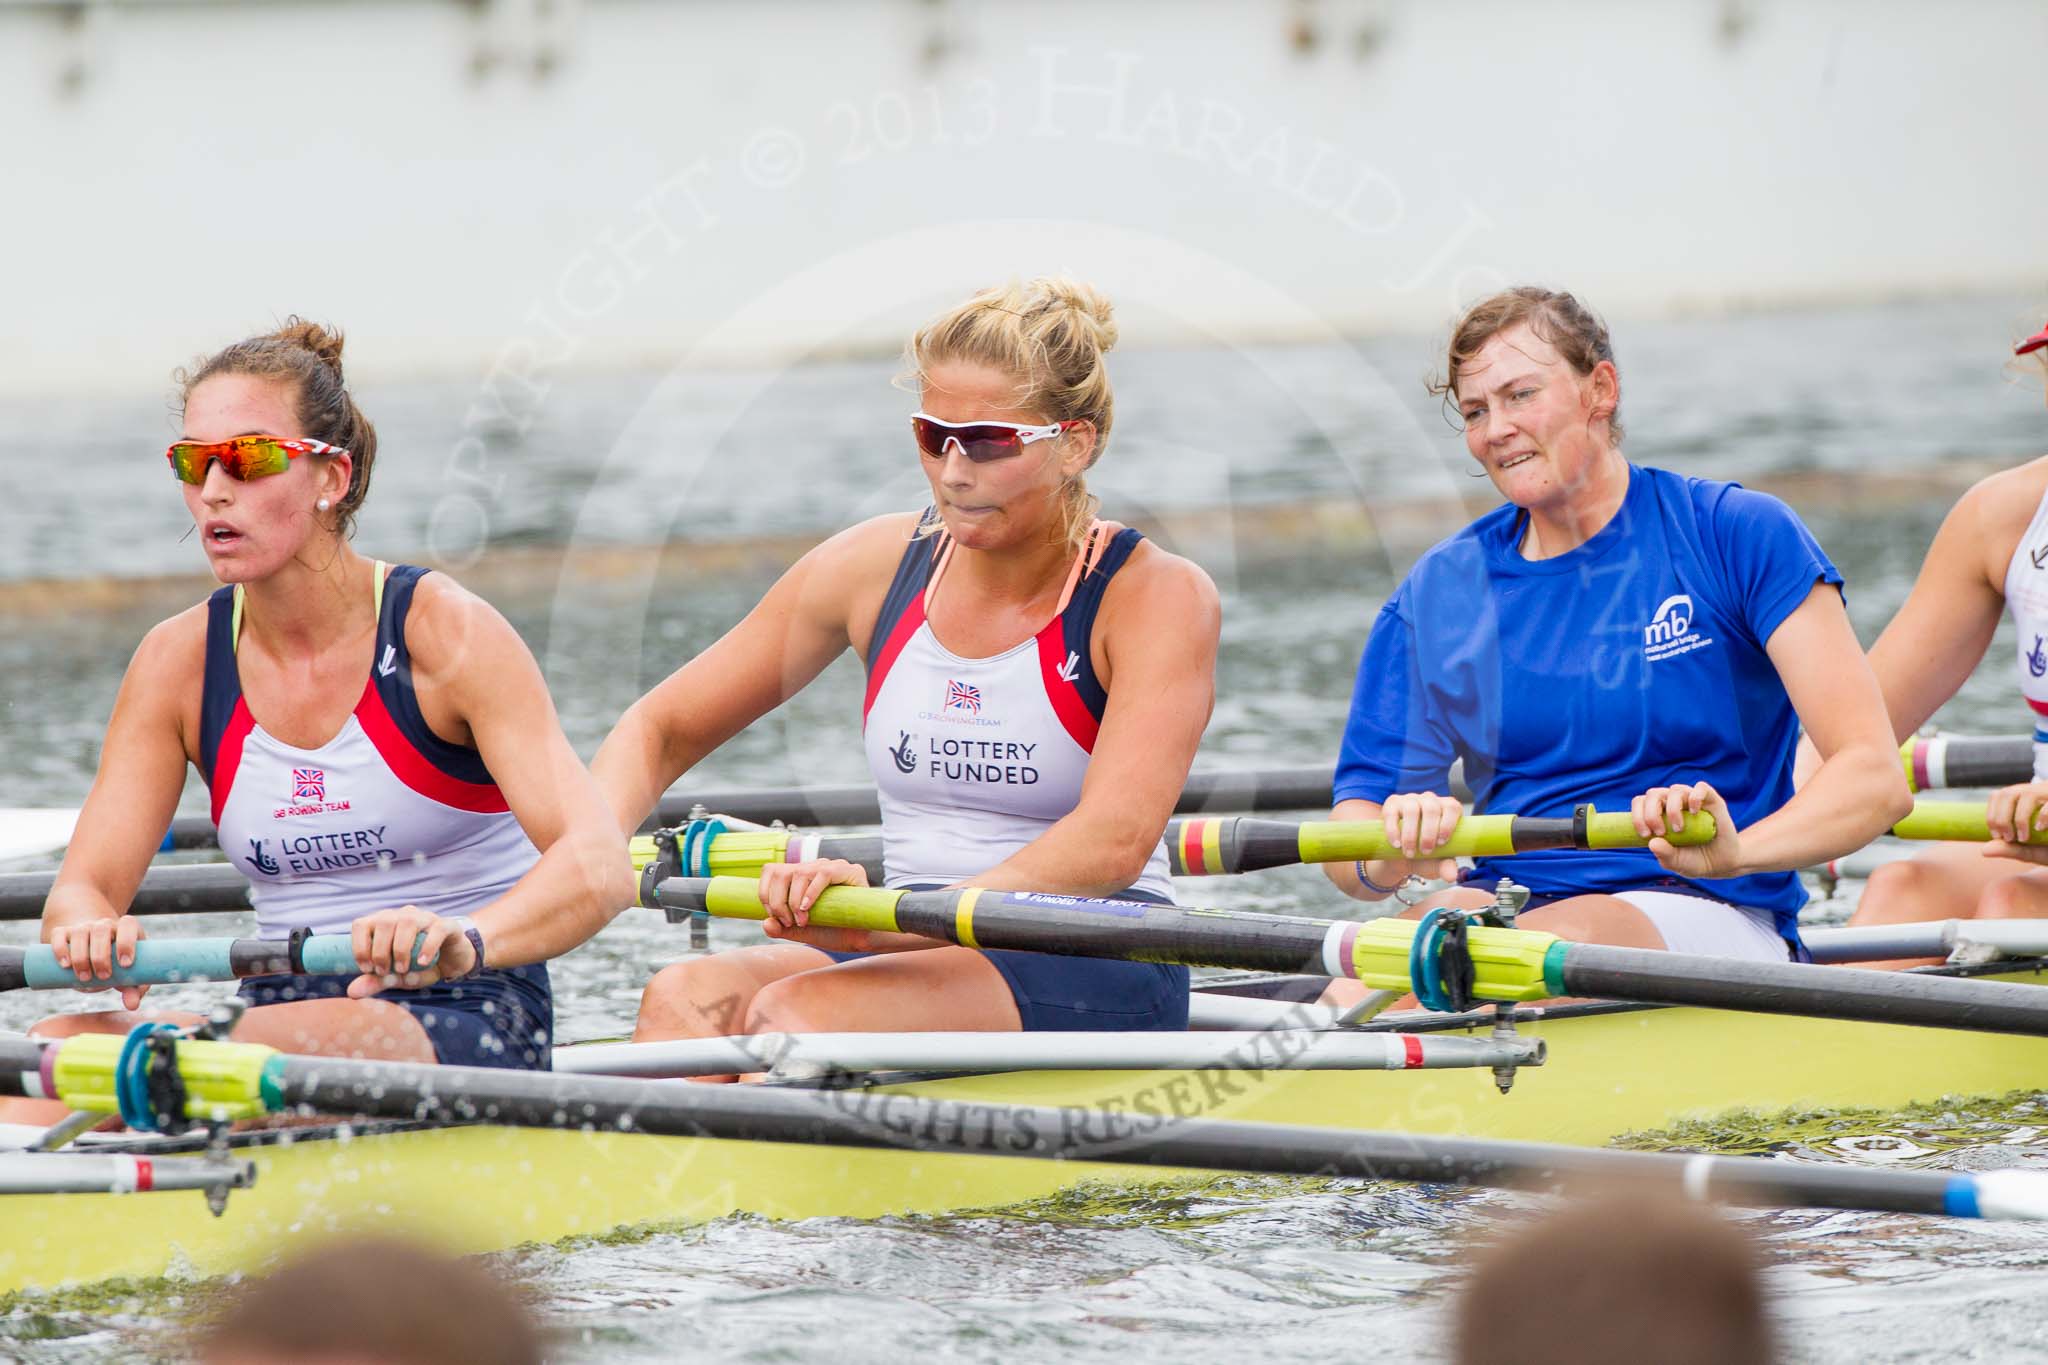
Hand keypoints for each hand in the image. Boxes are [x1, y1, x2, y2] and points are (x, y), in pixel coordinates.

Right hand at [46, 915, 149, 1009]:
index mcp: (125, 928)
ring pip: (80, 933)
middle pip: (101, 930)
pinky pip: (59, 935)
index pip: (128, 925)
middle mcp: (104, 924)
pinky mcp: (63, 932)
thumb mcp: (127, 973)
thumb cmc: (115, 962)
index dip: (127, 942)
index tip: (126, 964)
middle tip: (103, 977)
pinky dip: (60, 949)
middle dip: (101, 956)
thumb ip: (133, 988)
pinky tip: (65, 965)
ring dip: (81, 956)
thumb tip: (132, 1004)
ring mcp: (83, 926)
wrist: (90, 946)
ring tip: (85, 978)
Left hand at [344, 906, 477, 998]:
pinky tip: (423, 962)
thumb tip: (351, 992)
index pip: (362, 924)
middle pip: (384, 922)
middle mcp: (403, 915)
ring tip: (402, 969)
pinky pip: (436, 929)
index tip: (366, 969)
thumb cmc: (420, 966)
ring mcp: (426, 917)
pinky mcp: (447, 925)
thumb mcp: (396, 976)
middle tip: (384, 972)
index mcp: (384, 923)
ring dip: (400, 949)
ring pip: (407, 922)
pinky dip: (428, 946)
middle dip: (380, 951)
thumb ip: (376, 981)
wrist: (453, 963)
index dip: (359, 946)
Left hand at [757, 858, 869, 941]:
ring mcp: (833, 866)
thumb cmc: (833, 932)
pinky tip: (808, 908)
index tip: (774, 917)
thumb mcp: (801, 932)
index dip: (765, 893)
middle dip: (777, 900)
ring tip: (802, 920)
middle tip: (788, 922)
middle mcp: (815, 867)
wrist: (861, 939)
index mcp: (801, 876)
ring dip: (794, 900)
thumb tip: (766, 923)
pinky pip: (824, 874)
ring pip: (800, 872)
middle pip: (782, 871)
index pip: (772, 871)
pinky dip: (811, 892)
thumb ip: (782, 928)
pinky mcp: (850, 871)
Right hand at [1357, 792, 1463, 894]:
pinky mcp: (1391, 804)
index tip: (1441, 843)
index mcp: (1446, 809)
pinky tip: (1396, 844)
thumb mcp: (1437, 863)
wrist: (1400, 858)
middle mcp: (1429, 800)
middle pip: (1431, 808)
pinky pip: (1391, 813)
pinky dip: (1393, 830)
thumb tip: (1451, 876)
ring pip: (1412, 809)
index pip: (1452, 807)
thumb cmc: (1424, 856)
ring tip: (1410, 853)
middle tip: (1426, 852)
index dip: (1448, 824)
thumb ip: (1446, 866)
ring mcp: (1410, 800)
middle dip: (1429, 832)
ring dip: (1411, 834)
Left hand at [1634, 781, 1743, 878]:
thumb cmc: (1693, 860)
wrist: (1721, 863)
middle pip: (1654, 794)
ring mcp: (1692, 800)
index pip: (1641, 802)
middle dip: (1651, 813)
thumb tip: (1653, 843)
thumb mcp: (1675, 862)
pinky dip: (1694, 797)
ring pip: (1675, 790)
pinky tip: (1694, 812)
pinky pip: (1701, 788)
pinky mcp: (1712, 801)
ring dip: (1672, 810)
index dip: (1637, 815)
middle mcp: (1673, 803)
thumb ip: (1664, 854)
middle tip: (1660, 832)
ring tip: (1679, 830)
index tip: (1645, 834)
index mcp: (1659, 814)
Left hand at [1983, 781, 2047, 864]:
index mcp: (2023, 799)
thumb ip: (2009, 849)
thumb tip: (1983, 850)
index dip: (1992, 815)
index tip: (1998, 836)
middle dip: (2001, 817)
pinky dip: (2043, 815)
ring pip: (2028, 794)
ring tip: (2023, 837)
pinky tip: (2040, 828)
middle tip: (2008, 839)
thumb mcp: (2029, 850)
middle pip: (2008, 793)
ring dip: (2020, 818)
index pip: (1998, 796)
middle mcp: (2036, 792)